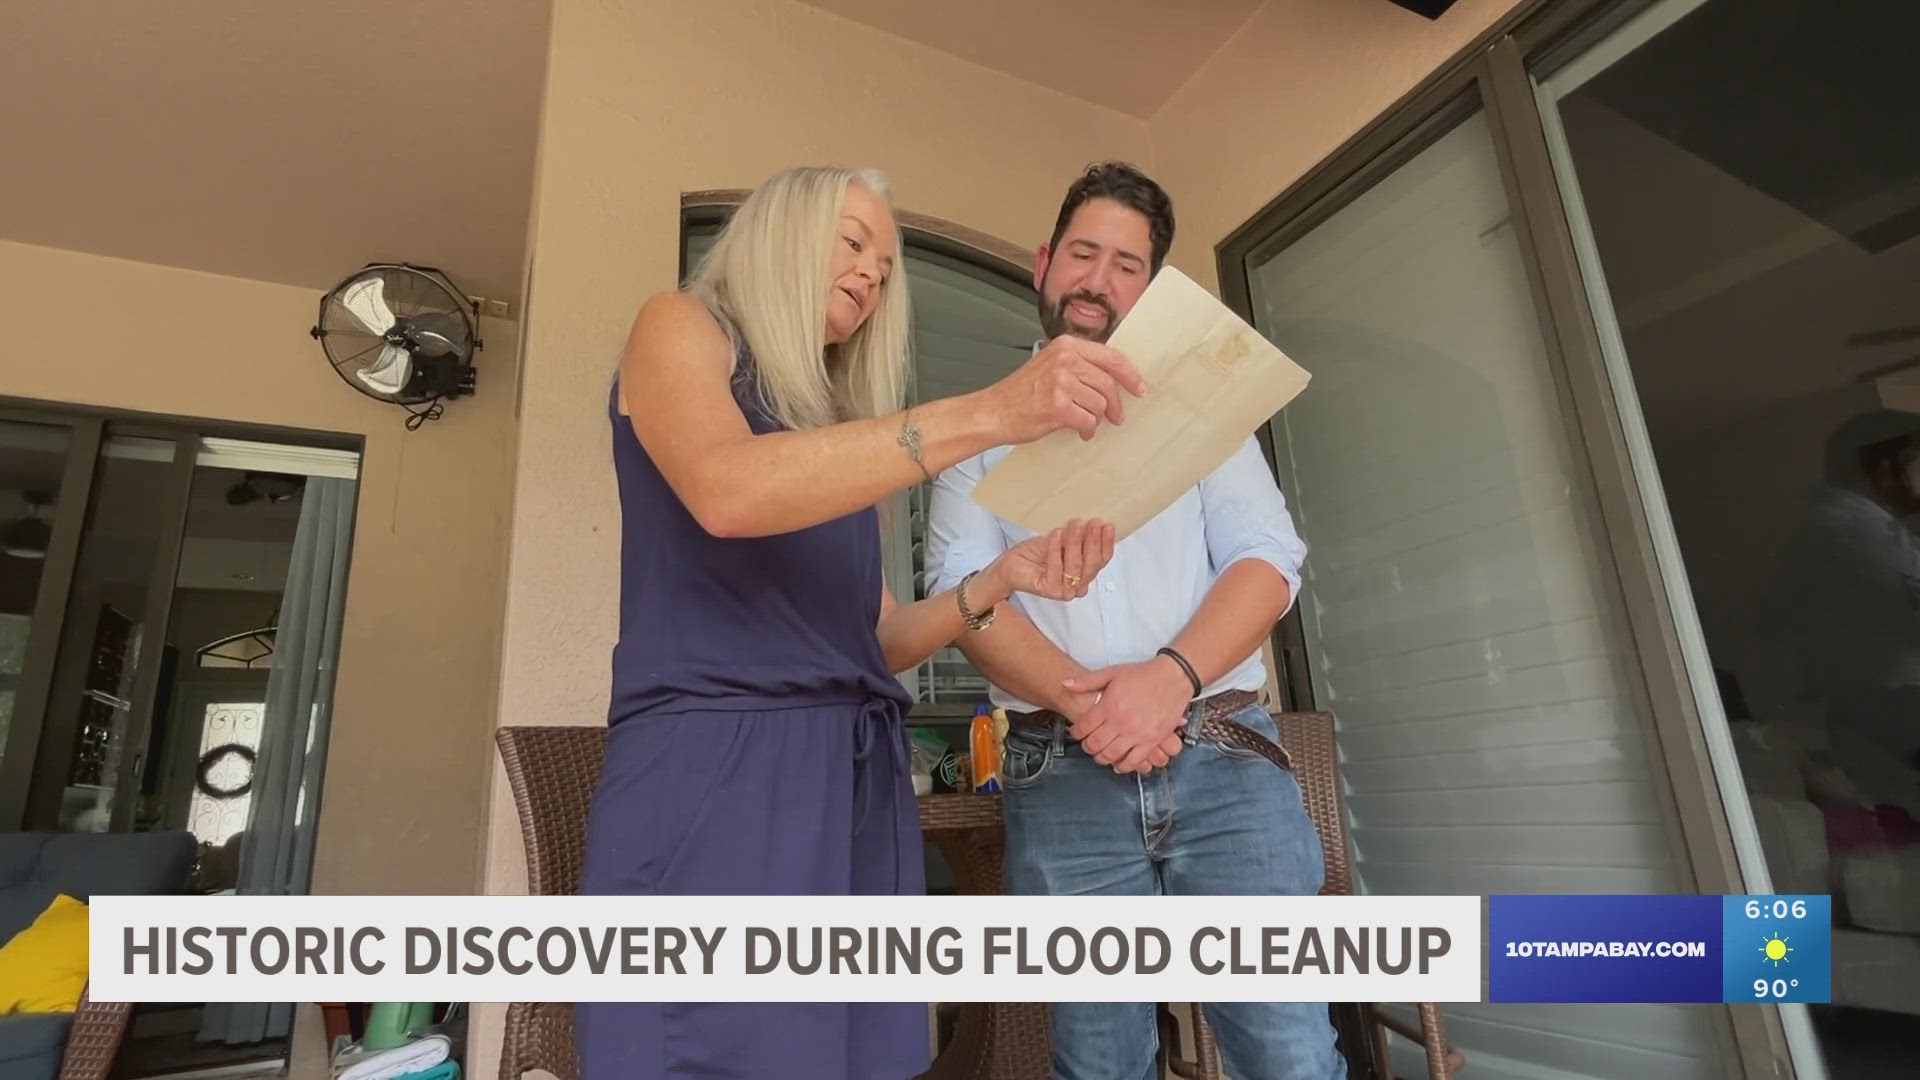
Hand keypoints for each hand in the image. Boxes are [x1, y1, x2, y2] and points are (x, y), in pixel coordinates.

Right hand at [981, 336, 1145, 442]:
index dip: (1129, 374)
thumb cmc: (1020, 392)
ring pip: (1099, 404)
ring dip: (1096, 418)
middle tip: (1116, 416)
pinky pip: (1088, 421)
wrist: (993, 411)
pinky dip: (1087, 430)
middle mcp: (1064, 360)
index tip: (1138, 387)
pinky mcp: (1059, 407)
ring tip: (1084, 423)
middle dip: (1115, 404)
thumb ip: (1078, 364)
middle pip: (1108, 383)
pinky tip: (1079, 431)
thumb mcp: (1049, 364)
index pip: (1110, 356)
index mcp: (1065, 345)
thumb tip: (1113, 377)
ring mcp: (1061, 383)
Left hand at [990, 519, 1115, 601]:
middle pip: (1092, 564)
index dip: (1106, 543)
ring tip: (1075, 524)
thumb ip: (1075, 537)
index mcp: (1084, 574)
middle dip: (1093, 541)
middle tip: (1094, 523)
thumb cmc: (1034, 554)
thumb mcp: (1059, 540)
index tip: (1108, 525)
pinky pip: (1056, 568)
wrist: (1009, 565)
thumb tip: (1089, 523)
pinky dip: (1056, 549)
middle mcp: (1077, 585)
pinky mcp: (1050, 590)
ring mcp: (1065, 590)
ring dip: (1075, 542)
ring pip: (1076, 566)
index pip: (1101, 560)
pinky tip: (1056, 535)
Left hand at [1062, 657, 1192, 773]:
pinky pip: (1134, 761)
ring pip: (1111, 756)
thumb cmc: (1142, 674)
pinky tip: (1119, 763)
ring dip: (1102, 758)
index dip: (1076, 732)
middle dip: (1087, 747)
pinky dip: (1124, 766)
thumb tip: (1065, 684)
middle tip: (1088, 744)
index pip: (1083, 728)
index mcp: (1108, 706)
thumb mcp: (1112, 672)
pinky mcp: (1152, 741)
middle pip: (1094, 745)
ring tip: (1102, 754)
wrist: (1172, 678)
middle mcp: (1120, 723)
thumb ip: (1087, 681)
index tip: (1077, 732)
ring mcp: (1137, 734)